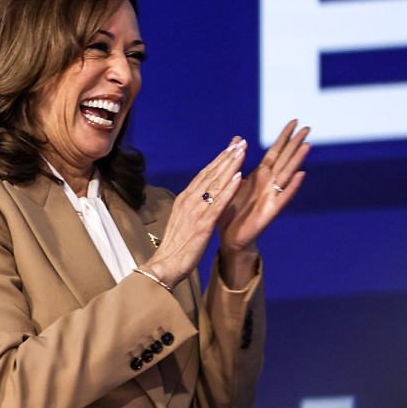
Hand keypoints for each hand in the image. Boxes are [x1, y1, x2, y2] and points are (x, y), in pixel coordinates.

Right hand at [144, 136, 247, 288]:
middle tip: (240, 142)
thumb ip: (192, 208)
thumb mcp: (182, 221)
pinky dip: (229, 188)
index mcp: (184, 200)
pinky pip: (219, 203)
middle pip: (210, 174)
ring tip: (242, 151)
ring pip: (215, 183)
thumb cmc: (174, 247)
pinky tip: (239, 177)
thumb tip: (201, 198)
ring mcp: (195, 212)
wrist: (164, 266)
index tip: (230, 147)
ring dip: (230, 166)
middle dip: (226, 156)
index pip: (203, 175)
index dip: (218, 160)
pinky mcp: (203, 224)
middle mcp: (189, 201)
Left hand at [218, 120, 309, 256]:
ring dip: (297, 160)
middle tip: (308, 127)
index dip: (284, 137)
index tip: (294, 121)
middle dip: (295, 143)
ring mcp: (272, 197)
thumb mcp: (233, 180)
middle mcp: (269, 184)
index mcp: (260, 176)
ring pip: (286, 175)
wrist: (231, 237)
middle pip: (285, 159)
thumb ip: (238, 160)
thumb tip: (238, 138)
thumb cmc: (233, 210)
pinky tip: (300, 176)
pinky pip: (283, 197)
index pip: (275, 152)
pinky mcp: (270, 211)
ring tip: (307, 146)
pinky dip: (292, 186)